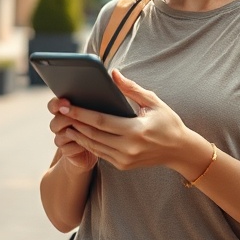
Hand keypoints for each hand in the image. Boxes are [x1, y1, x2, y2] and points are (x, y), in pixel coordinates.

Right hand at [48, 96, 97, 171]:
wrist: (101, 146)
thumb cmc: (102, 124)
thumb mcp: (99, 111)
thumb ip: (93, 102)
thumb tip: (103, 89)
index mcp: (65, 110)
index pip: (53, 105)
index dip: (57, 104)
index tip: (66, 102)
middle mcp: (60, 123)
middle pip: (55, 122)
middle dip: (67, 121)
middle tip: (78, 119)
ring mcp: (62, 138)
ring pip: (59, 136)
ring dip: (73, 135)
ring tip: (88, 132)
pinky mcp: (66, 151)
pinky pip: (66, 149)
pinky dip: (76, 147)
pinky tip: (86, 145)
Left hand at [58, 69, 196, 172]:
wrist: (180, 151)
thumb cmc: (168, 122)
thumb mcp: (153, 102)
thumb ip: (131, 88)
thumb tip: (113, 73)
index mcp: (136, 131)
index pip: (101, 121)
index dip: (81, 113)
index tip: (66, 105)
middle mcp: (128, 148)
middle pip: (93, 134)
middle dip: (74, 122)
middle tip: (60, 111)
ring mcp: (124, 159)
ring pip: (93, 146)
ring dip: (78, 134)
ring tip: (65, 122)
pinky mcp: (122, 166)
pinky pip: (100, 153)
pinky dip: (88, 143)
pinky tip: (79, 133)